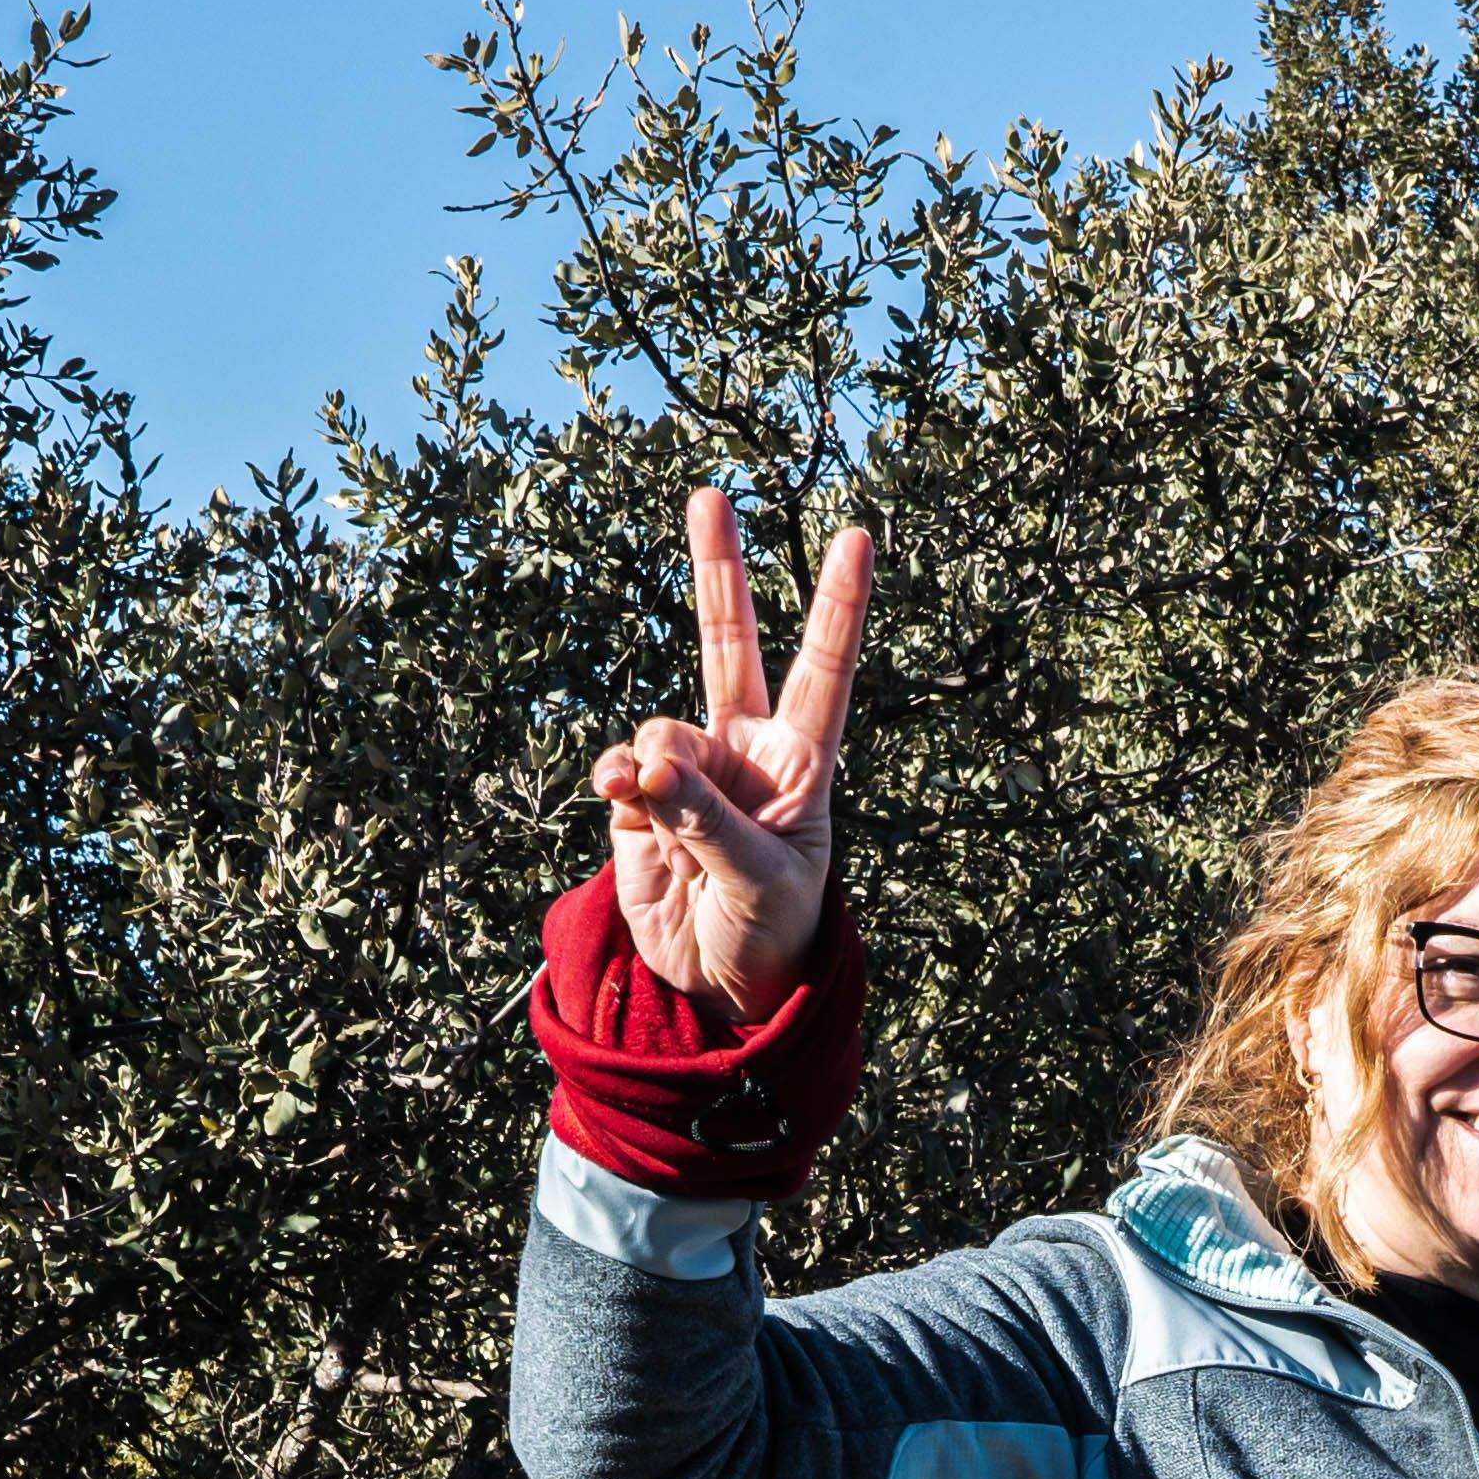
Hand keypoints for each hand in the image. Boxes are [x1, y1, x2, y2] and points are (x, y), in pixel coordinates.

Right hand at [590, 484, 874, 1010]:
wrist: (718, 984)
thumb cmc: (769, 929)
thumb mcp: (761, 881)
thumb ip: (709, 820)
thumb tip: (649, 764)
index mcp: (802, 759)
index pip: (825, 668)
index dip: (838, 604)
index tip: (860, 536)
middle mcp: (746, 748)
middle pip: (731, 642)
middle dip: (720, 568)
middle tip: (711, 493)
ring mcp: (690, 768)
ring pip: (664, 727)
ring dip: (660, 772)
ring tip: (671, 828)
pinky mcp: (640, 800)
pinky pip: (623, 765)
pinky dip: (618, 777)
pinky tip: (620, 797)